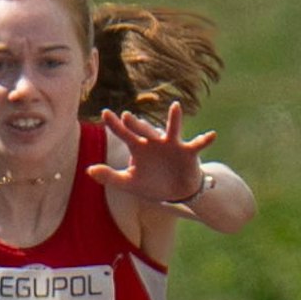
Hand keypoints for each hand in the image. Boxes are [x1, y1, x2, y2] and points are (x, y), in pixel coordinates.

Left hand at [86, 101, 217, 203]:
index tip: (105, 113)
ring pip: (172, 129)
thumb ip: (109, 176)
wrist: (176, 193)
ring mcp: (172, 144)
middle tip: (127, 117)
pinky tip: (212, 135)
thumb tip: (88, 170)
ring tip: (176, 107)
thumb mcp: (129, 183)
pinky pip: (197, 144)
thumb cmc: (151, 184)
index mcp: (138, 147)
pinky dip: (205, 139)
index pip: (124, 134)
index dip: (114, 125)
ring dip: (174, 119)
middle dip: (137, 124)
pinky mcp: (188, 152)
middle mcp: (154, 141)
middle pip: (145, 130)